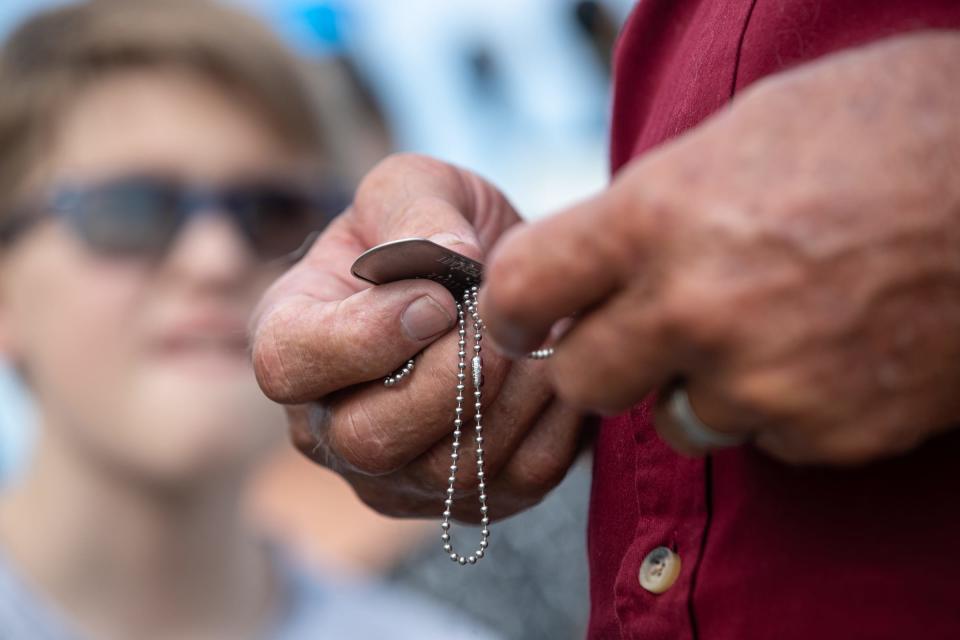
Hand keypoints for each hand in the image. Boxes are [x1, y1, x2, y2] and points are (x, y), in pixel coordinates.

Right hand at [251, 153, 584, 519]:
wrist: (494, 279)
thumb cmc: (436, 228)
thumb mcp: (415, 187)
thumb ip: (416, 210)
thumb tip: (450, 258)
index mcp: (291, 339)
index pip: (289, 366)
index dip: (367, 335)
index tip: (439, 296)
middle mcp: (328, 425)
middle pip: (368, 441)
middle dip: (452, 377)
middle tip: (499, 320)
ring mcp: (396, 476)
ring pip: (451, 471)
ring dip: (513, 394)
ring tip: (540, 332)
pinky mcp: (466, 500)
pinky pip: (517, 480)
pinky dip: (552, 420)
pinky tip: (557, 365)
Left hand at [479, 32, 959, 464]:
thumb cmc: (880, 129)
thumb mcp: (737, 136)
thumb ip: (648, 209)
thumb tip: (591, 260)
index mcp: (657, 217)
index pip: (521, 290)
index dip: (516, 306)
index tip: (529, 314)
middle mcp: (697, 309)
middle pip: (581, 380)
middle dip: (600, 358)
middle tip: (641, 327)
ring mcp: (765, 381)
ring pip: (674, 418)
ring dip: (697, 385)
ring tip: (763, 325)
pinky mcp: (828, 431)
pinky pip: (761, 439)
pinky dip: (777, 407)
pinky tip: (824, 349)